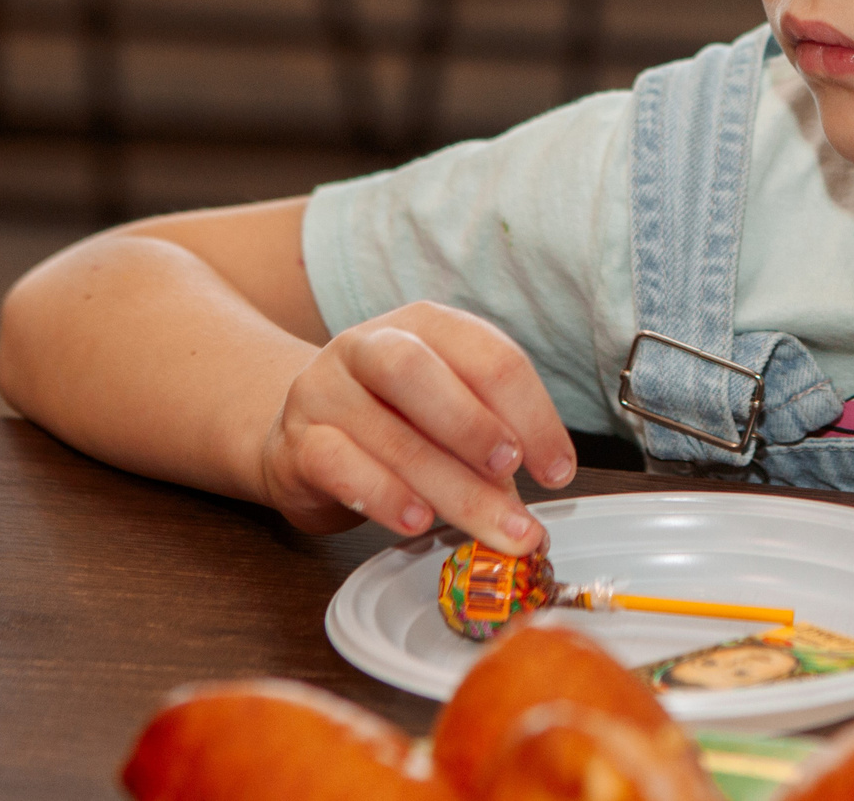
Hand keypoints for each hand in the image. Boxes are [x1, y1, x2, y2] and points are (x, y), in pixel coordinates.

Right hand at [255, 301, 576, 551]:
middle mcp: (369, 345)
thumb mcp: (448, 416)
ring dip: (449, 487)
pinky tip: (418, 522)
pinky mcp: (295, 442)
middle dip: (475, 426)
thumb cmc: (393, 424)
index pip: (489, 356)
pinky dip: (384, 496)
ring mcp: (325, 390)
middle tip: (513, 474)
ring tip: (488, 527)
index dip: (533, 413)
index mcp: (427, 326)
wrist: (300, 436)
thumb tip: (535, 506)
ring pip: (387, 431)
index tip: (558, 470)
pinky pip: (337, 464)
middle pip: (420, 373)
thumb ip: (490, 447)